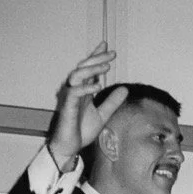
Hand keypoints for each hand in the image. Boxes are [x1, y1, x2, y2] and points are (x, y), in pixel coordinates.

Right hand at [49, 42, 128, 168]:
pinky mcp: (67, 106)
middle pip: (84, 68)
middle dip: (97, 58)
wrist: (70, 147)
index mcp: (84, 90)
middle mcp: (76, 90)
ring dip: (92, 70)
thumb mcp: (103, 115)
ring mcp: (71, 97)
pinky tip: (98, 86)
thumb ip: (112, 102)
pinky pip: (74, 92)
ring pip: (78, 75)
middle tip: (111, 53)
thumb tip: (125, 89)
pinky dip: (86, 88)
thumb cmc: (82, 130)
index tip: (107, 46)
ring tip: (107, 67)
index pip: (90, 69)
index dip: (97, 56)